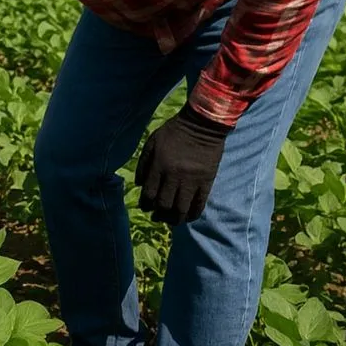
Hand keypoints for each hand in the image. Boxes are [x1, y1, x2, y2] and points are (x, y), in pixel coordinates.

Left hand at [135, 103, 232, 224]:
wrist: (201, 124)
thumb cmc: (174, 132)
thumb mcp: (152, 142)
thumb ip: (143, 163)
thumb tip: (139, 185)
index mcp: (159, 166)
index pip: (149, 193)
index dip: (145, 204)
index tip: (145, 207)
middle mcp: (174, 175)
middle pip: (164, 204)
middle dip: (158, 214)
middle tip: (157, 216)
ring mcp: (192, 179)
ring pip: (181, 208)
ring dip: (174, 219)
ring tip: (171, 221)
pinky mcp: (207, 181)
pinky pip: (200, 203)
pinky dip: (193, 214)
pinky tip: (188, 217)